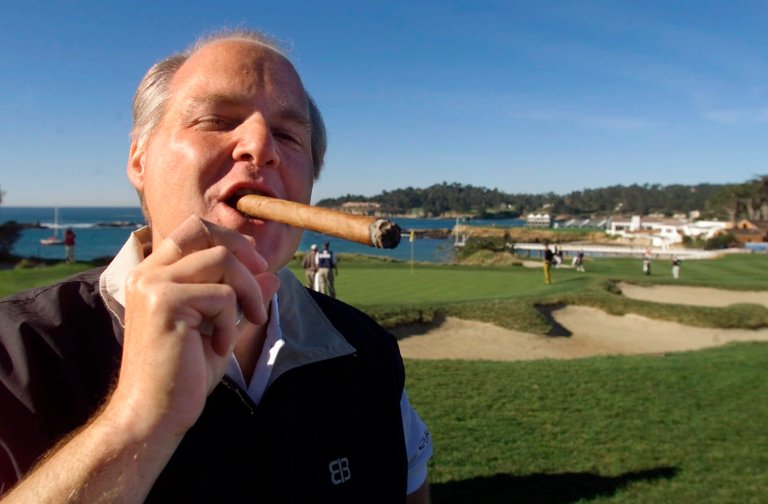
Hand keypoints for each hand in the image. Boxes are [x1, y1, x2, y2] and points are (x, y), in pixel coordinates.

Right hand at [106, 216, 279, 438]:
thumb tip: (272, 273)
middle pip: (203, 230)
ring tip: (248, 322)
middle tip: (261, 283)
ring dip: (247, 291)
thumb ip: (241, 298)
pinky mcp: (164, 303)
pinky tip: (219, 348)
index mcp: (152, 274)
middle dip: (242, 253)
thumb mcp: (221, 327)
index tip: (255, 267)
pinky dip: (232, 322)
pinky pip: (222, 295)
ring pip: (221, 259)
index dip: (229, 239)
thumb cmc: (183, 375)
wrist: (153, 415)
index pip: (192, 230)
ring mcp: (152, 284)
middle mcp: (147, 273)